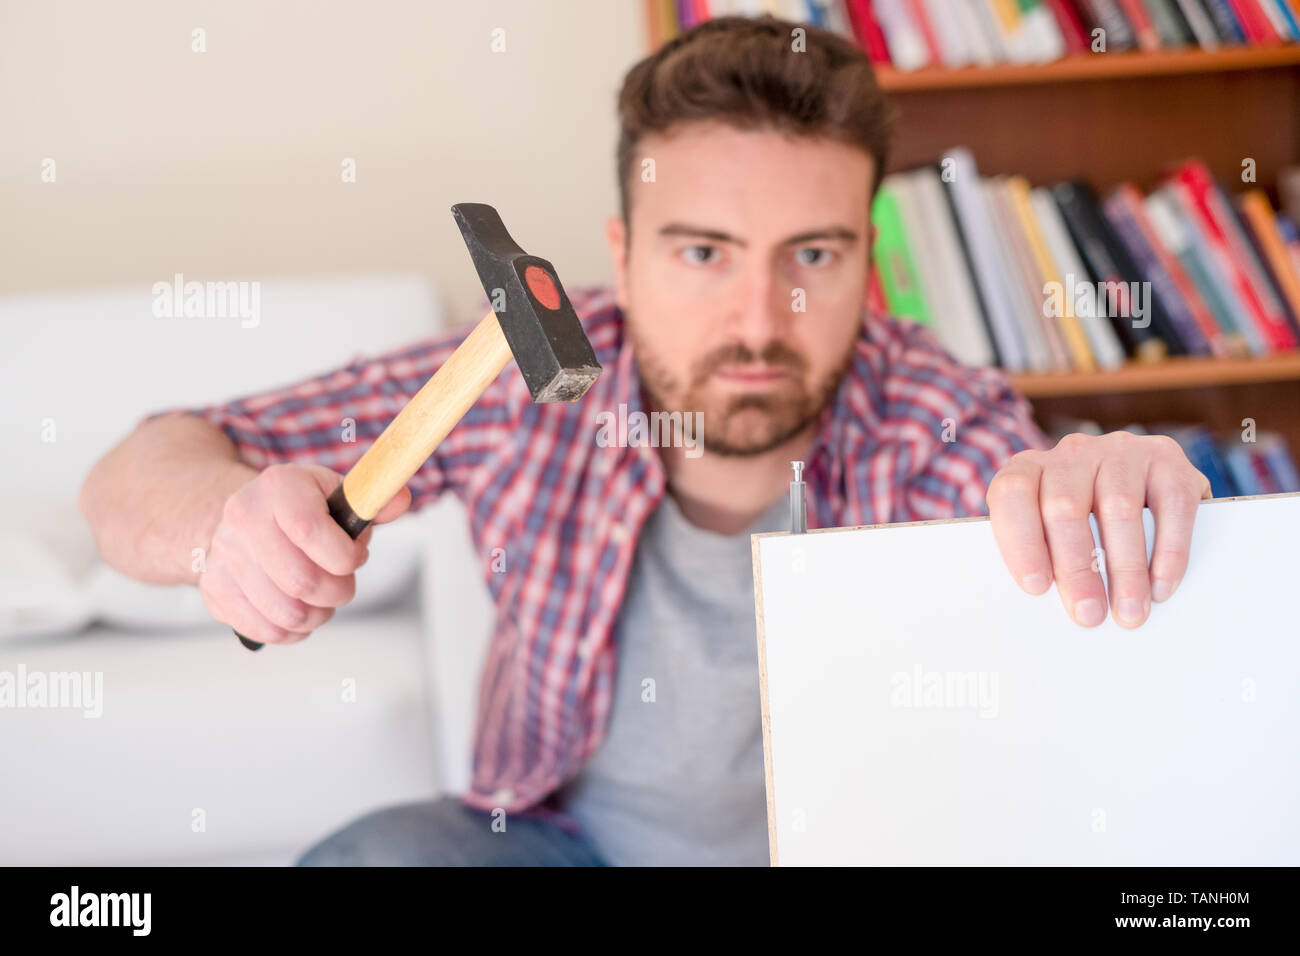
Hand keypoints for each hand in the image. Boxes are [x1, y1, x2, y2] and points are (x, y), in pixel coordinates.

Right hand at [199, 463, 411, 644]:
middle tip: (343, 584)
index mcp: (278, 485)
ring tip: (323, 599)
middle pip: (302, 580)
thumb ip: (372, 501)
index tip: (355, 557)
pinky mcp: (214, 591)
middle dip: (338, 591)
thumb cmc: (300, 509)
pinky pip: (266, 630)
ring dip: (319, 615)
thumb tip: (401, 499)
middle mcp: (243, 517)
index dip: (344, 555)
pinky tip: (300, 613)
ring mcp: (224, 556)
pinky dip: (294, 631)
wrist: (241, 519)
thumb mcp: (335, 494)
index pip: (309, 529)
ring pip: (287, 613)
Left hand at [986, 432, 1210, 627]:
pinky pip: (1170, 505)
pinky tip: (1161, 585)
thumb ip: (1043, 554)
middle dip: (1076, 569)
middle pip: (1064, 507)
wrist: (1147, 484)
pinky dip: (1168, 552)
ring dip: (1125, 569)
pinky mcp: (1167, 458)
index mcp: (1030, 468)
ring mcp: (1120, 451)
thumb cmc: (1084, 521)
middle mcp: (1072, 453)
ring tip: (1129, 611)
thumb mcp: (1052, 530)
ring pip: (1119, 509)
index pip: (1012, 493)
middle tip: (1088, 614)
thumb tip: (1051, 603)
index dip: (1021, 540)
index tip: (1036, 587)